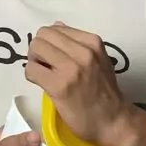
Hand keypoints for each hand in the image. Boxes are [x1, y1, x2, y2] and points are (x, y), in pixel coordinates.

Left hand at [26, 23, 129, 145]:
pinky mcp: (59, 86)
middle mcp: (83, 51)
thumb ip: (77, 42)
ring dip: (34, 61)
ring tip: (44, 74)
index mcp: (92, 42)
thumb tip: (57, 25)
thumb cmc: (104, 91)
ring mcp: (71, 68)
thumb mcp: (97, 59)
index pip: (55, 28)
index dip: (49, 43)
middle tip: (45, 65)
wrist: (114, 121)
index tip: (53, 57)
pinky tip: (43, 84)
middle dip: (38, 49)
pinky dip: (32, 75)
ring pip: (35, 48)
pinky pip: (31, 70)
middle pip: (42, 35)